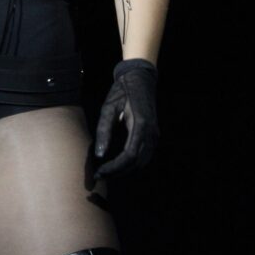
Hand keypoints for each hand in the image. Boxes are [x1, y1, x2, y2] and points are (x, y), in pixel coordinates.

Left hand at [93, 58, 159, 179]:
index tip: (99, 173)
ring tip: (106, 172)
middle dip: (117, 173)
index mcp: (140, 125)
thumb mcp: (109, 108)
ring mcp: (155, 135)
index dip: (114, 168)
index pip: (129, 156)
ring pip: (142, 163)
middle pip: (136, 163)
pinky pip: (144, 156)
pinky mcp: (153, 136)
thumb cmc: (122, 91)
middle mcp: (151, 133)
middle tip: (99, 176)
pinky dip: (131, 165)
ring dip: (125, 171)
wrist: (140, 79)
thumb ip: (104, 131)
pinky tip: (117, 165)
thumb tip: (99, 155)